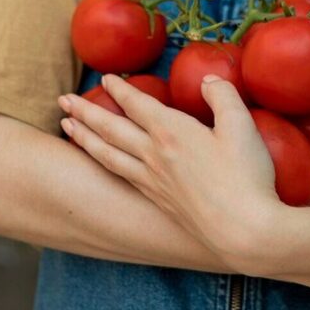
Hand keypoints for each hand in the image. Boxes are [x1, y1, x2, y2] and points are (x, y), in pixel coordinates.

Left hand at [58, 74, 282, 258]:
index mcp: (172, 132)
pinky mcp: (158, 200)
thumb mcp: (241, 125)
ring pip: (108, 154)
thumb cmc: (245, 176)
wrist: (242, 230)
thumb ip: (223, 95)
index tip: (106, 79)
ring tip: (67, 126)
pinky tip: (102, 162)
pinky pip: (120, 175)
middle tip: (64, 99)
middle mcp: (154, 155)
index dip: (120, 89)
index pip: (137, 104)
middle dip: (86, 111)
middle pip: (111, 128)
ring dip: (84, 137)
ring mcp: (152, 180)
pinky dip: (103, 162)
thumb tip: (209, 80)